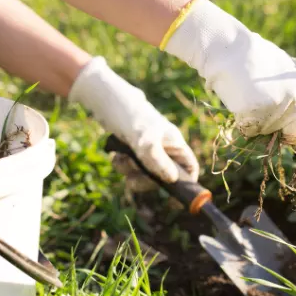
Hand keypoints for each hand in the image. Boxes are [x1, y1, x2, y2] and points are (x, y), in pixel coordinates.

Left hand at [68, 56, 198, 191]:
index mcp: (174, 143)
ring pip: (144, 174)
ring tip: (122, 159)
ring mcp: (148, 150)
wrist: (106, 100)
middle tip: (134, 175)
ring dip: (131, 171)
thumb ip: (158, 161)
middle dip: (147, 178)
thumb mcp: (145, 141)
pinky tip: (116, 155)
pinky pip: (130, 168)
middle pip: (164, 177)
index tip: (172, 195)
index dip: (185, 182)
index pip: (189, 167)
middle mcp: (164, 148)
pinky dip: (122, 165)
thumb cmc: (131, 116)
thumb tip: (172, 180)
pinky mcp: (132, 150)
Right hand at [161, 0, 295, 138]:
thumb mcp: (283, 66)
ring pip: (266, 131)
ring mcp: (276, 108)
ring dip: (256, 121)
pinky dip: (242, 120)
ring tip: (247, 96)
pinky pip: (249, 129)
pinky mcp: (256, 114)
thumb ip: (293, 88)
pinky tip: (238, 100)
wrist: (228, 49)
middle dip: (278, 127)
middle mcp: (294, 99)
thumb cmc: (252, 56)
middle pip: (289, 131)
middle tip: (263, 111)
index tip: (294, 130)